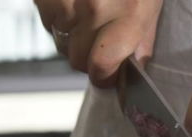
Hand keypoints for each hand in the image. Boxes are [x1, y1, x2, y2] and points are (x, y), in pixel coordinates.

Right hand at [34, 0, 162, 87]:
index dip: (104, 75)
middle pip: (78, 60)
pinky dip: (56, 14)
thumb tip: (137, 63)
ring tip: (85, 5)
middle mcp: (96, 8)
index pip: (102, 69)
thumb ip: (143, 31)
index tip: (107, 72)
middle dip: (86, 53)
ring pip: (60, 41)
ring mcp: (67, 2)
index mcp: (131, 11)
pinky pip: (47, 21)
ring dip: (70, 32)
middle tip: (97, 33)